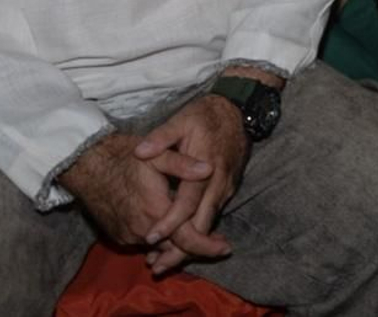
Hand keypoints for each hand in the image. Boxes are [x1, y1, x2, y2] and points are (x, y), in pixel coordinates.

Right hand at [59, 132, 212, 248]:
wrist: (86, 165)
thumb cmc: (122, 156)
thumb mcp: (156, 155)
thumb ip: (183, 164)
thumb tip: (209, 168)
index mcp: (154, 209)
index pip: (186, 238)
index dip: (207, 245)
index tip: (226, 247)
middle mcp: (141, 229)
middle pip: (175, 248)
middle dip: (197, 247)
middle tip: (217, 244)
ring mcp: (128, 235)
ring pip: (160, 247)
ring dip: (178, 244)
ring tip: (199, 237)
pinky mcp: (119, 236)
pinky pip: (145, 243)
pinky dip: (160, 241)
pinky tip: (171, 230)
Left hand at [132, 95, 251, 272]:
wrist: (238, 111)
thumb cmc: (205, 115)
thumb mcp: (181, 119)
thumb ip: (161, 137)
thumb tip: (140, 152)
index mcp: (205, 168)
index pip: (187, 203)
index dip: (170, 223)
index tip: (150, 238)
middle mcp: (218, 183)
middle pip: (201, 225)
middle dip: (181, 249)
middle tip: (156, 266)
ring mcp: (225, 188)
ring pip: (208, 225)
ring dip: (189, 246)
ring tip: (164, 262)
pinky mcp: (227, 189)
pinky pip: (212, 217)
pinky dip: (197, 233)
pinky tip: (182, 242)